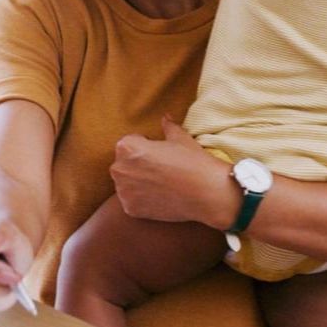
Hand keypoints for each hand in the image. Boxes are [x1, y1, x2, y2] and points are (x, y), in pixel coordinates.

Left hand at [110, 116, 235, 228]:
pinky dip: (142, 201)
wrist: (207, 194)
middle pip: (124, 164)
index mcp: (126, 147)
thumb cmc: (193, 162)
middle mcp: (119, 168)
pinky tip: (160, 198)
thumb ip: (168, 127)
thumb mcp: (180, 139)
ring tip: (161, 184)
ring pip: (126, 184)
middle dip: (138, 166)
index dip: (145, 148)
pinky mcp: (130, 209)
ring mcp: (123, 191)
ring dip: (138, 183)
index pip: (128, 144)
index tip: (160, 155)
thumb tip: (165, 117)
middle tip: (161, 170)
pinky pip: (131, 202)